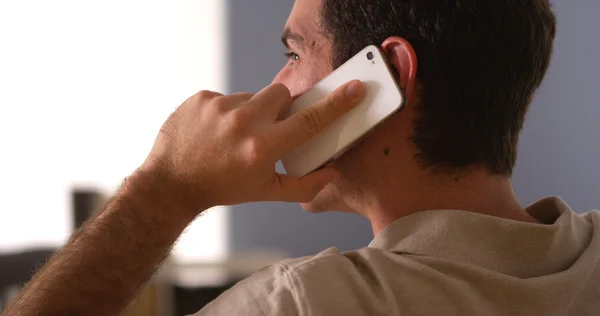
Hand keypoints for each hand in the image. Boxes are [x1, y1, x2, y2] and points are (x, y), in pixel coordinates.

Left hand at [139, 80, 365, 213]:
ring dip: (251, 112)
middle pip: (282, 95)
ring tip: (235, 135)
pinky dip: (227, 111)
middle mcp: (242, 123)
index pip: (309, 121)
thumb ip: (304, 185)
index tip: (355, 88)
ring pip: (253, 96)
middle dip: (281, 108)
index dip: (336, 104)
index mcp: (262, 148)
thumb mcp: (264, 192)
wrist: (171, 182)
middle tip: (268, 128)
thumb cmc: (221, 188)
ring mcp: (219, 107)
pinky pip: (227, 96)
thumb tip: (333, 173)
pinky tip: (216, 131)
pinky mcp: (202, 97)